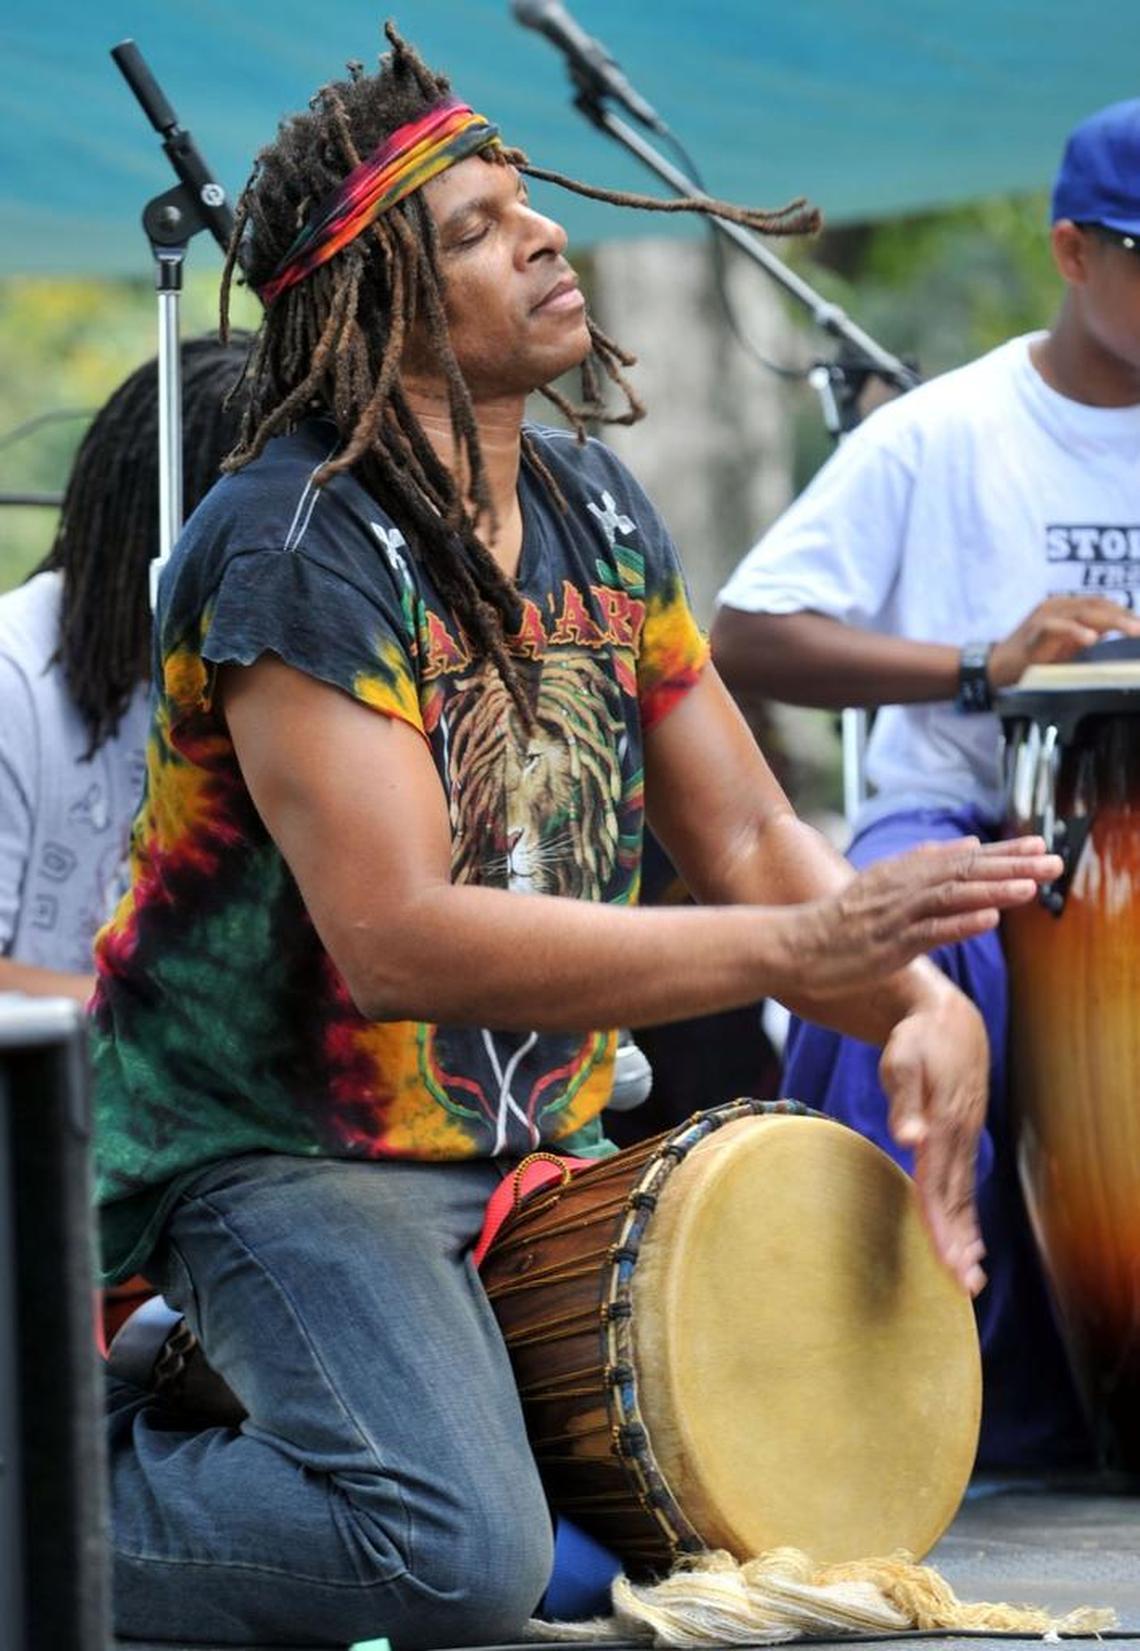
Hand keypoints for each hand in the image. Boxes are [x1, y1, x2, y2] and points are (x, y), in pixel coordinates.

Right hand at [785, 835, 1060, 1001]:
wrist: (793, 946)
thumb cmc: (839, 922)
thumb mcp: (882, 884)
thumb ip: (924, 865)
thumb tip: (966, 844)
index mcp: (904, 874)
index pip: (962, 859)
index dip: (1003, 852)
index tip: (1041, 844)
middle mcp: (902, 889)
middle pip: (964, 872)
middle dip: (1010, 865)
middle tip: (1053, 860)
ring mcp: (895, 916)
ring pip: (950, 898)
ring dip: (992, 890)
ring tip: (1030, 886)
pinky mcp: (887, 945)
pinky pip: (928, 932)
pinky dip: (959, 924)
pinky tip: (988, 918)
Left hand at [879, 986, 987, 1294]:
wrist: (947, 1018)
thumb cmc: (917, 1040)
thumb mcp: (902, 1060)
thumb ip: (903, 1100)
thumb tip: (909, 1138)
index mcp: (944, 1124)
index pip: (940, 1184)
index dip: (941, 1224)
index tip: (946, 1260)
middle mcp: (960, 1137)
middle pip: (956, 1199)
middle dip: (958, 1244)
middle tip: (963, 1287)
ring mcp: (965, 1138)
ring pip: (963, 1195)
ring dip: (965, 1237)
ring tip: (969, 1279)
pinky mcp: (963, 1138)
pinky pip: (965, 1184)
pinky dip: (967, 1215)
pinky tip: (969, 1242)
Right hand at [988, 595, 1139, 689]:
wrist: (998, 667)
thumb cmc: (1032, 659)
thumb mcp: (1067, 646)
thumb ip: (1088, 636)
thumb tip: (1114, 634)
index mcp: (1066, 606)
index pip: (1102, 603)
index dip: (1124, 612)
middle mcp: (1057, 605)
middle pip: (1097, 604)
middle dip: (1125, 616)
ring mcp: (1045, 615)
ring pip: (1083, 611)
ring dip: (1111, 621)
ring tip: (1132, 631)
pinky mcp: (1034, 630)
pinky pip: (1057, 627)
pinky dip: (1076, 632)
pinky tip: (1091, 639)